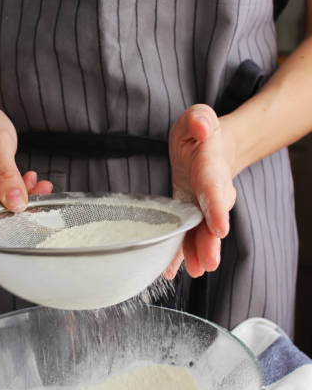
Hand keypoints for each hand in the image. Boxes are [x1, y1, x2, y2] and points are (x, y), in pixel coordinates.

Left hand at [165, 104, 236, 278]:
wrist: (208, 150)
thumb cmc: (199, 134)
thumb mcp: (199, 118)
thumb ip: (200, 119)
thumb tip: (202, 126)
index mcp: (211, 168)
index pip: (214, 189)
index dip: (217, 209)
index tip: (220, 228)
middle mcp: (210, 193)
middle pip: (211, 220)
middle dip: (210, 242)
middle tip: (209, 263)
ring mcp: (201, 208)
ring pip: (201, 233)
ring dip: (197, 254)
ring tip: (195, 271)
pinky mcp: (189, 217)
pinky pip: (186, 237)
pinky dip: (179, 255)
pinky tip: (170, 271)